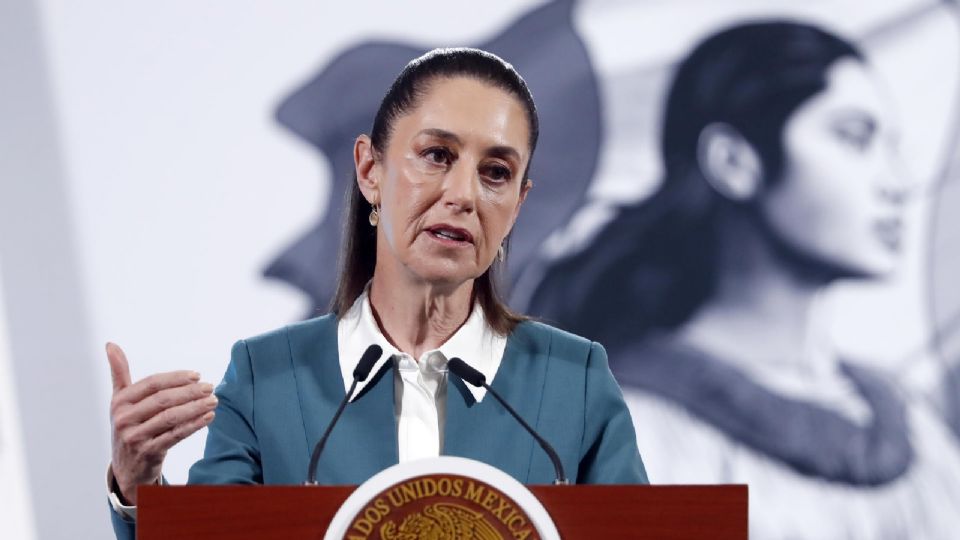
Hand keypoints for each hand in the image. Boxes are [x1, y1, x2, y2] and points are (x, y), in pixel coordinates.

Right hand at [107, 342, 216, 503]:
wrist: (127, 467)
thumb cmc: (129, 425)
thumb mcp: (120, 400)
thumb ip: (119, 373)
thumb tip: (110, 344)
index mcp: (120, 401)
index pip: (152, 384)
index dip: (176, 378)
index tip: (197, 375)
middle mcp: (124, 419)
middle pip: (163, 400)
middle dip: (189, 392)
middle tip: (209, 387)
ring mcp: (135, 437)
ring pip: (171, 418)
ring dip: (196, 407)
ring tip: (213, 400)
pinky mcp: (148, 452)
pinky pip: (176, 435)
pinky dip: (194, 425)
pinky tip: (208, 416)